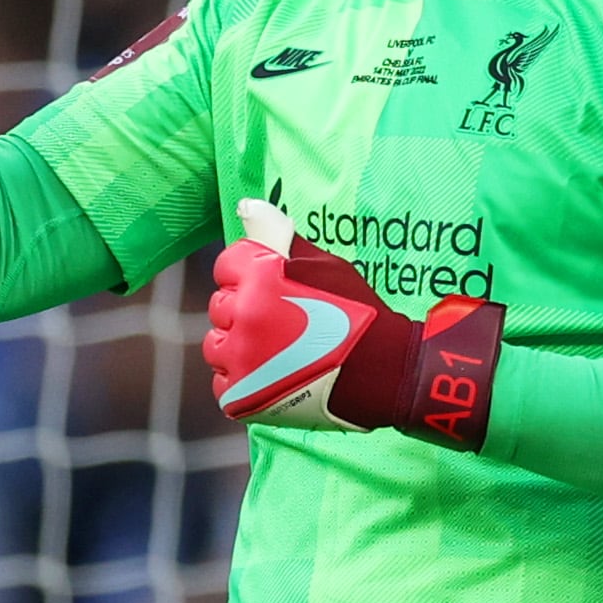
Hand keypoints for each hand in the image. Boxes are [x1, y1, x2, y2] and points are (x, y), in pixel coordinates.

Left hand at [204, 199, 505, 451]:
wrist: (384, 371)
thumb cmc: (358, 312)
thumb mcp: (325, 263)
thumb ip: (279, 235)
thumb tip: (246, 207)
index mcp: (258, 276)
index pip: (227, 265)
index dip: (250, 275)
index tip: (277, 290)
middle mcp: (242, 315)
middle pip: (221, 306)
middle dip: (246, 310)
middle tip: (285, 323)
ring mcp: (239, 359)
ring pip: (218, 346)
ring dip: (240, 346)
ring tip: (279, 351)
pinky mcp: (242, 395)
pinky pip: (224, 382)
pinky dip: (243, 380)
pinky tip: (274, 375)